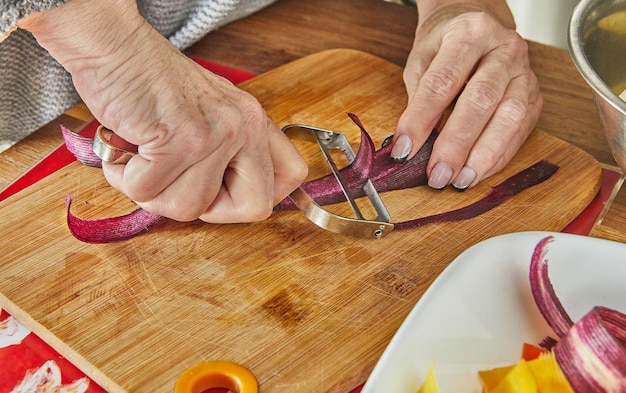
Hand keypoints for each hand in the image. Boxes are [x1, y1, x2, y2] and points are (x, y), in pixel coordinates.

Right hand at [19, 0, 306, 222]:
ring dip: (154, 190)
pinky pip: (148, 192)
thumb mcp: (208, 111)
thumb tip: (223, 200)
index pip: (291, 176)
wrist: (112, 44)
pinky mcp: (178, 141)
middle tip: (179, 179)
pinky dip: (126, 177)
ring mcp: (215, 135)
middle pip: (255, 208)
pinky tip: (127, 147)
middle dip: (208, 206)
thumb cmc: (150, 80)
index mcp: (254, 120)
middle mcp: (244, 126)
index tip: (222, 190)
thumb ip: (227, 152)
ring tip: (143, 154)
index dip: (256, 195)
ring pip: (189, 207)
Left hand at [391, 1, 542, 188]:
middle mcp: (504, 50)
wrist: (476, 24)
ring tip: (460, 181)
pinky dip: (498, 157)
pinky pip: (521, 131)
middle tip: (437, 174)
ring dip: (483, 156)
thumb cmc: (444, 45)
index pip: (442, 82)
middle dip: (456, 144)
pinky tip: (478, 173)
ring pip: (510, 118)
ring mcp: (525, 73)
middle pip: (481, 101)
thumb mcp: (421, 60)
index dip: (420, 120)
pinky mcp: (535, 96)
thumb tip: (410, 145)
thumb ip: (418, 98)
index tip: (403, 150)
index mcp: (469, 33)